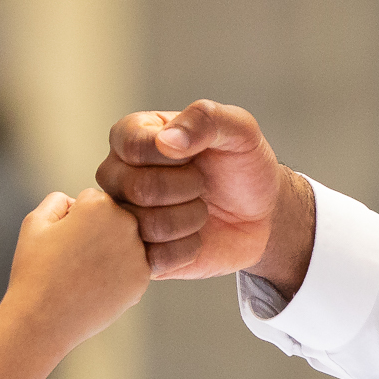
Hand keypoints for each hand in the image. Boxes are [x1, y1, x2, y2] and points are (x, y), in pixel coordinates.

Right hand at [1, 186, 150, 348]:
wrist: (43, 320)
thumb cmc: (35, 270)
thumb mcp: (35, 221)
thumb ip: (59, 199)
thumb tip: (80, 202)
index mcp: (100, 205)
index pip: (94, 198)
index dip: (75, 218)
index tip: (64, 238)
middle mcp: (127, 224)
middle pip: (115, 218)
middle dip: (99, 231)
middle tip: (76, 256)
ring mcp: (139, 253)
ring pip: (126, 242)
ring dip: (112, 251)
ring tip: (84, 272)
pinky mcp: (143, 279)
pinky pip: (132, 266)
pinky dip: (118, 274)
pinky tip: (96, 286)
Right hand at [96, 101, 313, 285]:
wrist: (261, 212)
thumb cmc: (242, 164)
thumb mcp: (238, 129)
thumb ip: (205, 118)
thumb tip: (167, 139)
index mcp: (131, 135)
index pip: (132, 146)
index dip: (175, 157)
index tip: (197, 155)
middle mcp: (117, 176)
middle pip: (138, 188)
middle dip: (188, 188)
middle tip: (203, 185)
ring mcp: (124, 217)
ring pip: (146, 226)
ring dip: (191, 219)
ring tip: (200, 209)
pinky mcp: (138, 256)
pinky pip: (154, 259)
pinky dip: (188, 248)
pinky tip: (196, 236)